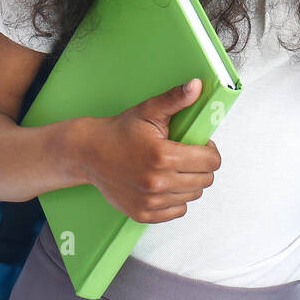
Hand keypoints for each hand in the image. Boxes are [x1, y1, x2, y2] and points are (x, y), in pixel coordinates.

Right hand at [81, 79, 222, 223]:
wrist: (88, 153)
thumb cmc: (119, 132)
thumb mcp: (149, 110)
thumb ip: (175, 99)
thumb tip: (195, 86)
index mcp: (163, 156)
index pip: (211, 162)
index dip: (210, 151)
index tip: (199, 145)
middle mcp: (157, 182)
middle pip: (205, 180)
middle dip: (201, 166)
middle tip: (186, 156)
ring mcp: (150, 201)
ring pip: (193, 196)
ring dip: (189, 183)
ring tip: (173, 168)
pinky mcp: (143, 213)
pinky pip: (177, 211)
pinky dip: (176, 199)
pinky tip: (164, 184)